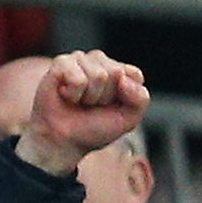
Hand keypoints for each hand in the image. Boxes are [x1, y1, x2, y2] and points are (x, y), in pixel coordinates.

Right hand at [16, 50, 147, 174]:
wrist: (63, 142)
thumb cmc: (93, 129)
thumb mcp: (128, 119)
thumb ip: (141, 98)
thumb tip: (122, 78)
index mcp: (117, 70)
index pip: (133, 74)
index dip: (124, 97)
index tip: (110, 107)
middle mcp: (98, 61)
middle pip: (116, 72)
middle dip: (105, 96)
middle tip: (90, 106)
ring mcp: (79, 60)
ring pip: (99, 75)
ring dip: (89, 97)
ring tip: (78, 102)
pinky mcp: (60, 63)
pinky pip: (78, 78)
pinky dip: (74, 93)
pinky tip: (65, 95)